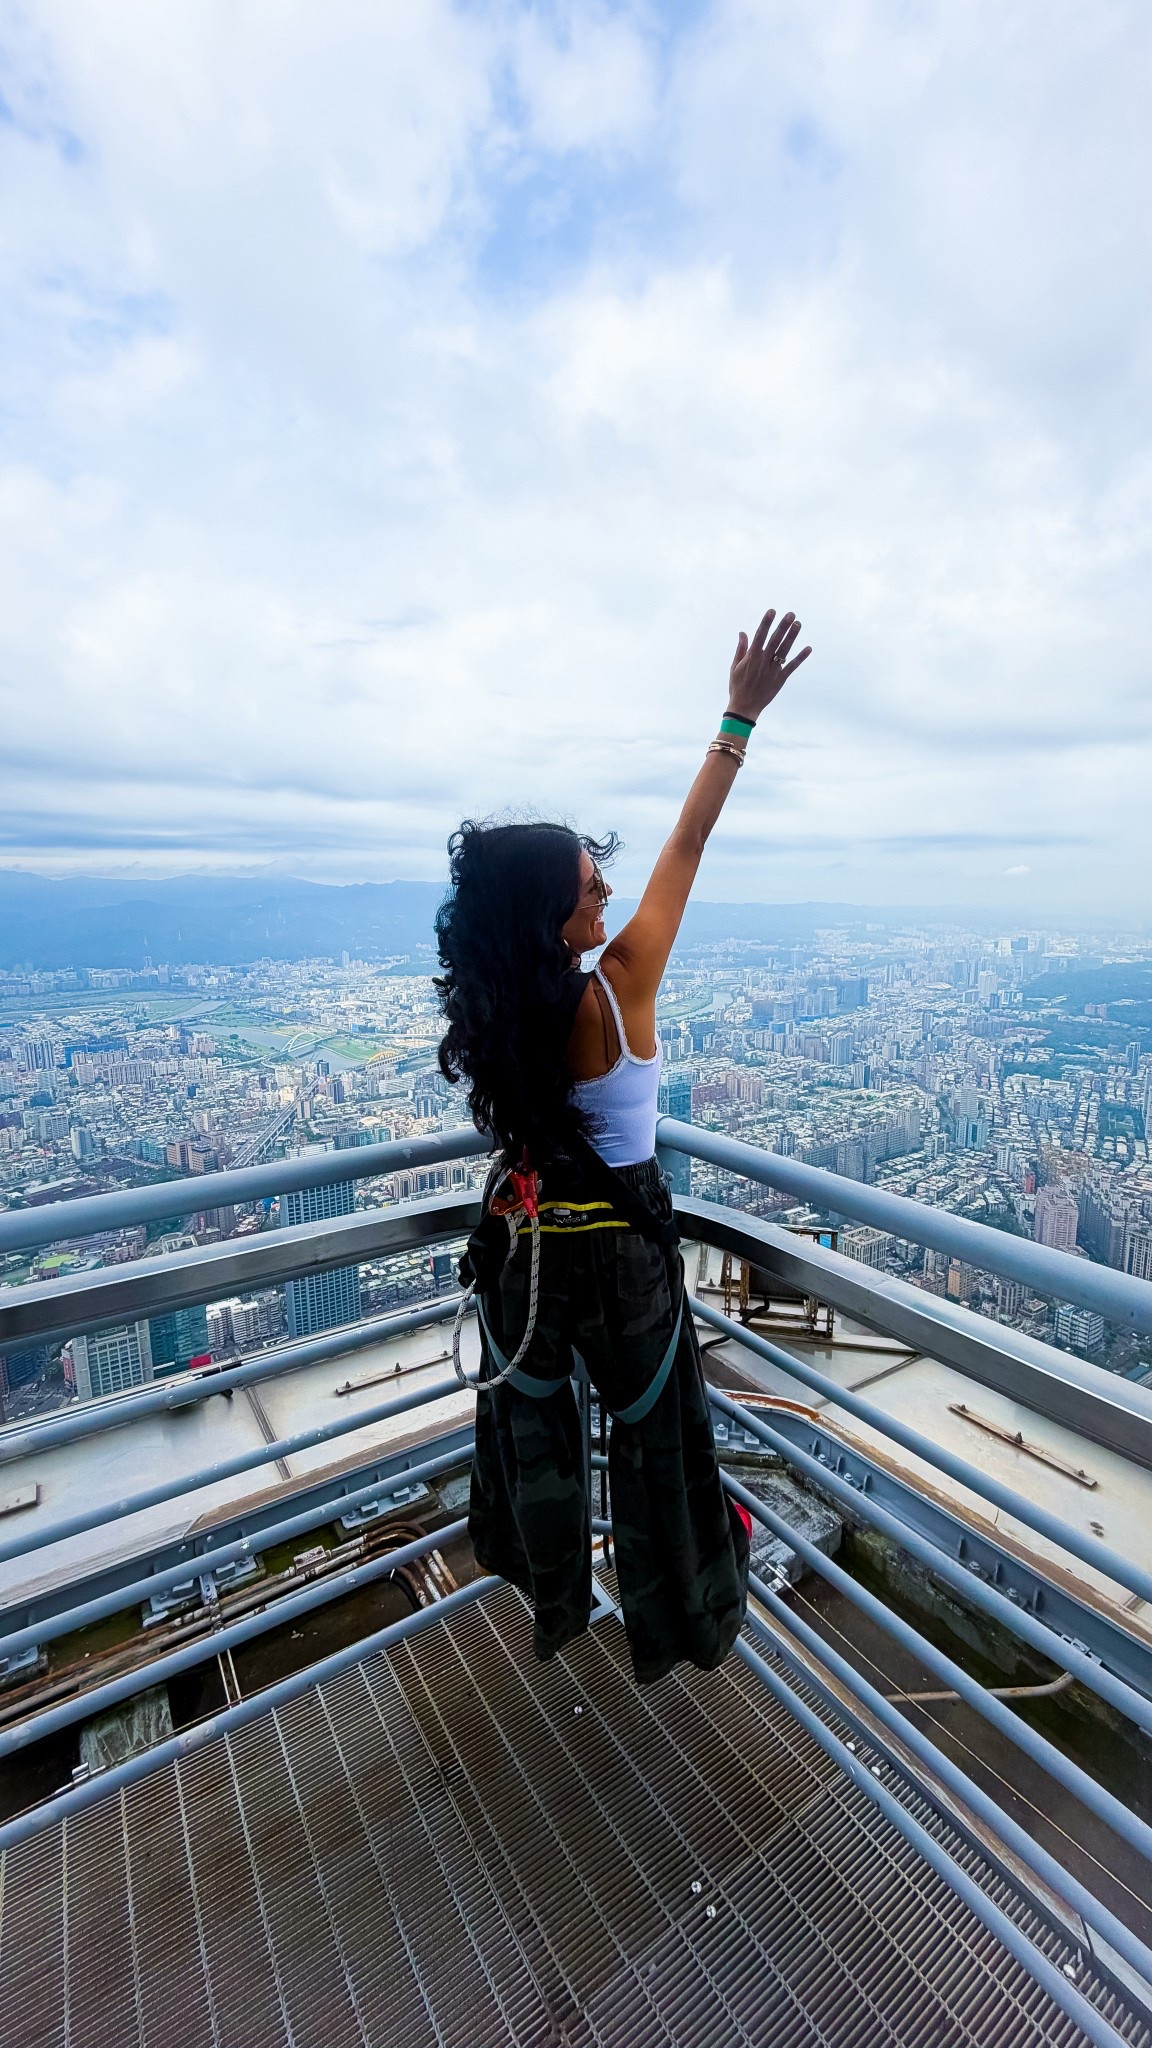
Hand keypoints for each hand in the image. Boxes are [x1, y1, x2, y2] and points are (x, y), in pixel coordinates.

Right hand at [727, 606, 810, 721]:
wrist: (744, 707)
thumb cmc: (737, 686)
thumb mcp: (735, 666)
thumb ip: (741, 649)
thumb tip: (743, 632)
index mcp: (751, 657)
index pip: (760, 635)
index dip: (766, 622)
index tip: (772, 611)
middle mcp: (763, 662)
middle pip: (775, 640)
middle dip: (783, 626)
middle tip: (791, 614)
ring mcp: (773, 670)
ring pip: (784, 650)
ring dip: (792, 637)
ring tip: (798, 624)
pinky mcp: (780, 679)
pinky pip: (792, 666)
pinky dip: (800, 657)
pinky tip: (808, 648)